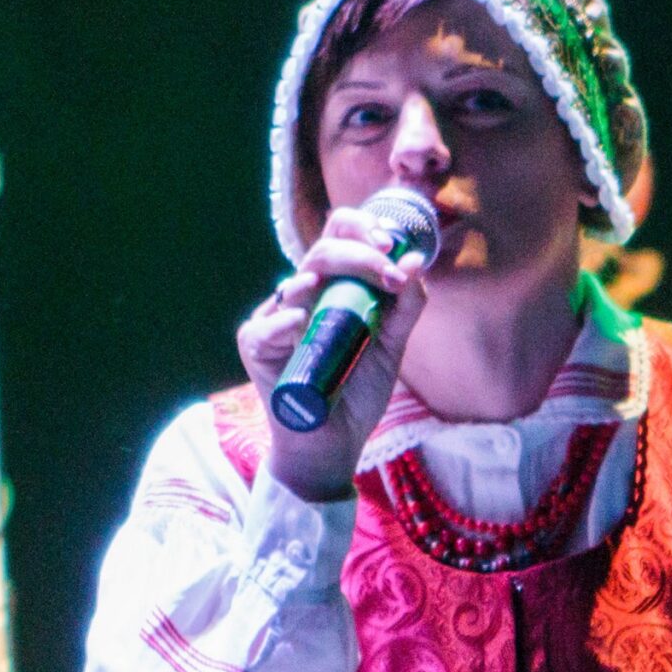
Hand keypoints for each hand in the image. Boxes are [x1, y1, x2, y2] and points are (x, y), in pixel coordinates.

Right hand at [237, 203, 430, 501]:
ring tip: (344, 288)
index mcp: (333, 286)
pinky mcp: (256, 346)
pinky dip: (284, 322)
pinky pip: (266, 326)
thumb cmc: (357, 390)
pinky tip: (300, 322)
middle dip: (360, 255)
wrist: (335, 442)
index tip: (392, 246)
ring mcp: (276, 318)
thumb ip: (405, 307)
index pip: (340, 235)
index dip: (363, 230)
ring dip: (325, 277)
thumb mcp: (390, 346)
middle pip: (323, 251)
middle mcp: (303, 295)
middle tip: (388, 275)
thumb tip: (415, 261)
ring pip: (296, 282)